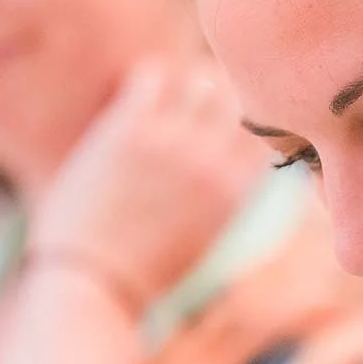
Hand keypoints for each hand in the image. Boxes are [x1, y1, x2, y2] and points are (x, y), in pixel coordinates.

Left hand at [28, 60, 267, 306]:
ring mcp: (173, 141)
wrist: (90, 286)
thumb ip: (229, 201)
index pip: (272, 137)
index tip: (242, 126)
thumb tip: (246, 178)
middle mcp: (214, 161)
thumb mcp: (209, 241)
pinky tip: (141, 97)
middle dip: (229, 104)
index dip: (259, 128)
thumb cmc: (145, 276)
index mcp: (238, 193)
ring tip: (175, 102)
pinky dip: (151, 81)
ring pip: (203, 81)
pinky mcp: (129, 130)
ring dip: (191, 90)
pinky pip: (153, 77)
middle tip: (207, 107)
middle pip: (242, 103)